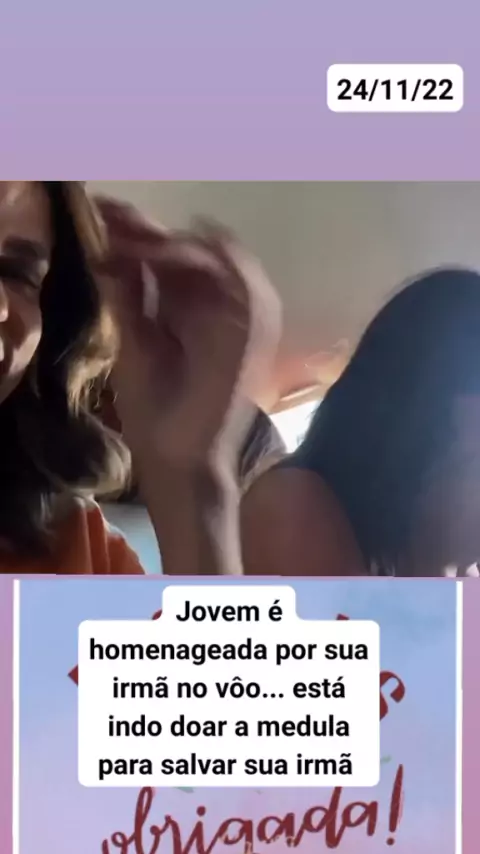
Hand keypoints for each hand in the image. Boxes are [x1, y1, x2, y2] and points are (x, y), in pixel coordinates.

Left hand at [94, 198, 281, 474]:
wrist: (179, 457)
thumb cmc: (157, 409)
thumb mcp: (135, 341)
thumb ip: (130, 297)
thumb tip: (111, 248)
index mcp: (197, 311)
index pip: (175, 259)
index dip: (143, 234)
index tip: (104, 214)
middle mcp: (224, 307)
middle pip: (196, 249)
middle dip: (153, 229)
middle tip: (110, 212)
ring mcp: (245, 316)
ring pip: (220, 255)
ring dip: (174, 241)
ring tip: (131, 232)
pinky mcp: (255, 330)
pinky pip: (240, 279)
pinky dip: (203, 259)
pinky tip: (163, 251)